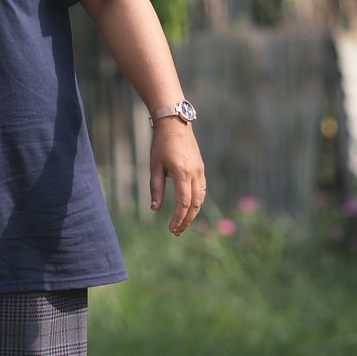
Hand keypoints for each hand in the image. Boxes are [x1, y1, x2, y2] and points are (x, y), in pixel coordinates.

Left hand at [150, 120, 205, 235]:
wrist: (175, 124)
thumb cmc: (161, 144)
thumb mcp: (154, 166)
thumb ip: (156, 188)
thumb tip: (154, 208)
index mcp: (182, 173)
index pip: (183, 203)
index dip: (178, 219)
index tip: (171, 229)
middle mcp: (195, 173)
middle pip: (195, 205)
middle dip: (186, 221)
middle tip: (176, 232)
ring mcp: (200, 171)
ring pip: (201, 198)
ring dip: (193, 213)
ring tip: (183, 224)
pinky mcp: (201, 168)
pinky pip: (202, 190)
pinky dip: (197, 202)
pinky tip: (189, 209)